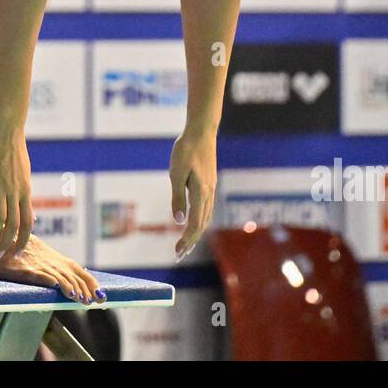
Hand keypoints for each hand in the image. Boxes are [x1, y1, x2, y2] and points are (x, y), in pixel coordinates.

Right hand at [0, 123, 33, 258]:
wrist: (6, 127)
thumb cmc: (12, 149)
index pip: (28, 223)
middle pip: (15, 226)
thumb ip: (23, 193)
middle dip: (6, 245)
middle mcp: (15, 192)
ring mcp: (1, 186)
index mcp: (25, 191)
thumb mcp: (23, 174)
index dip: (22, 240)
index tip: (14, 254)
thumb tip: (29, 210)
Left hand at [170, 131, 216, 260]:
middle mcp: (208, 193)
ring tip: (187, 245)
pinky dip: (200, 221)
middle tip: (179, 255)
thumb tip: (177, 220)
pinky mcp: (209, 184)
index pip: (195, 223)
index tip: (178, 252)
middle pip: (202, 224)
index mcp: (200, 192)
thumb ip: (177, 197)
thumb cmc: (186, 150)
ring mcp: (211, 189)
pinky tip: (193, 223)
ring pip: (206, 217)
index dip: (187, 240)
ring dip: (196, 233)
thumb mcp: (176, 173)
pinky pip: (207, 209)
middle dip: (191, 241)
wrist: (201, 131)